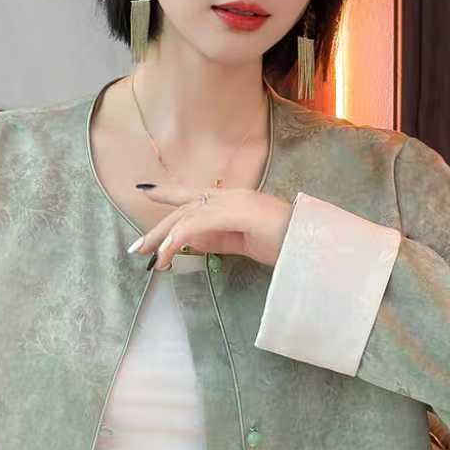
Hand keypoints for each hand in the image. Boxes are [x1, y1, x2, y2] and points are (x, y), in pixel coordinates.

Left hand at [130, 182, 293, 269]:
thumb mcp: (244, 243)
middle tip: (137, 247)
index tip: (145, 191)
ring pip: (187, 217)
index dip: (168, 193)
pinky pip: (199, 225)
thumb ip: (218, 240)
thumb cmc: (285, 244)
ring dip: (164, 238)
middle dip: (158, 228)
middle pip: (185, 209)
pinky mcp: (238, 213)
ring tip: (150, 258)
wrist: (312, 245)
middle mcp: (231, 196)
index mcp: (234, 201)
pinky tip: (168, 252)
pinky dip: (180, 238)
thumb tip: (190, 244)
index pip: (194, 196)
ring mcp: (235, 202)